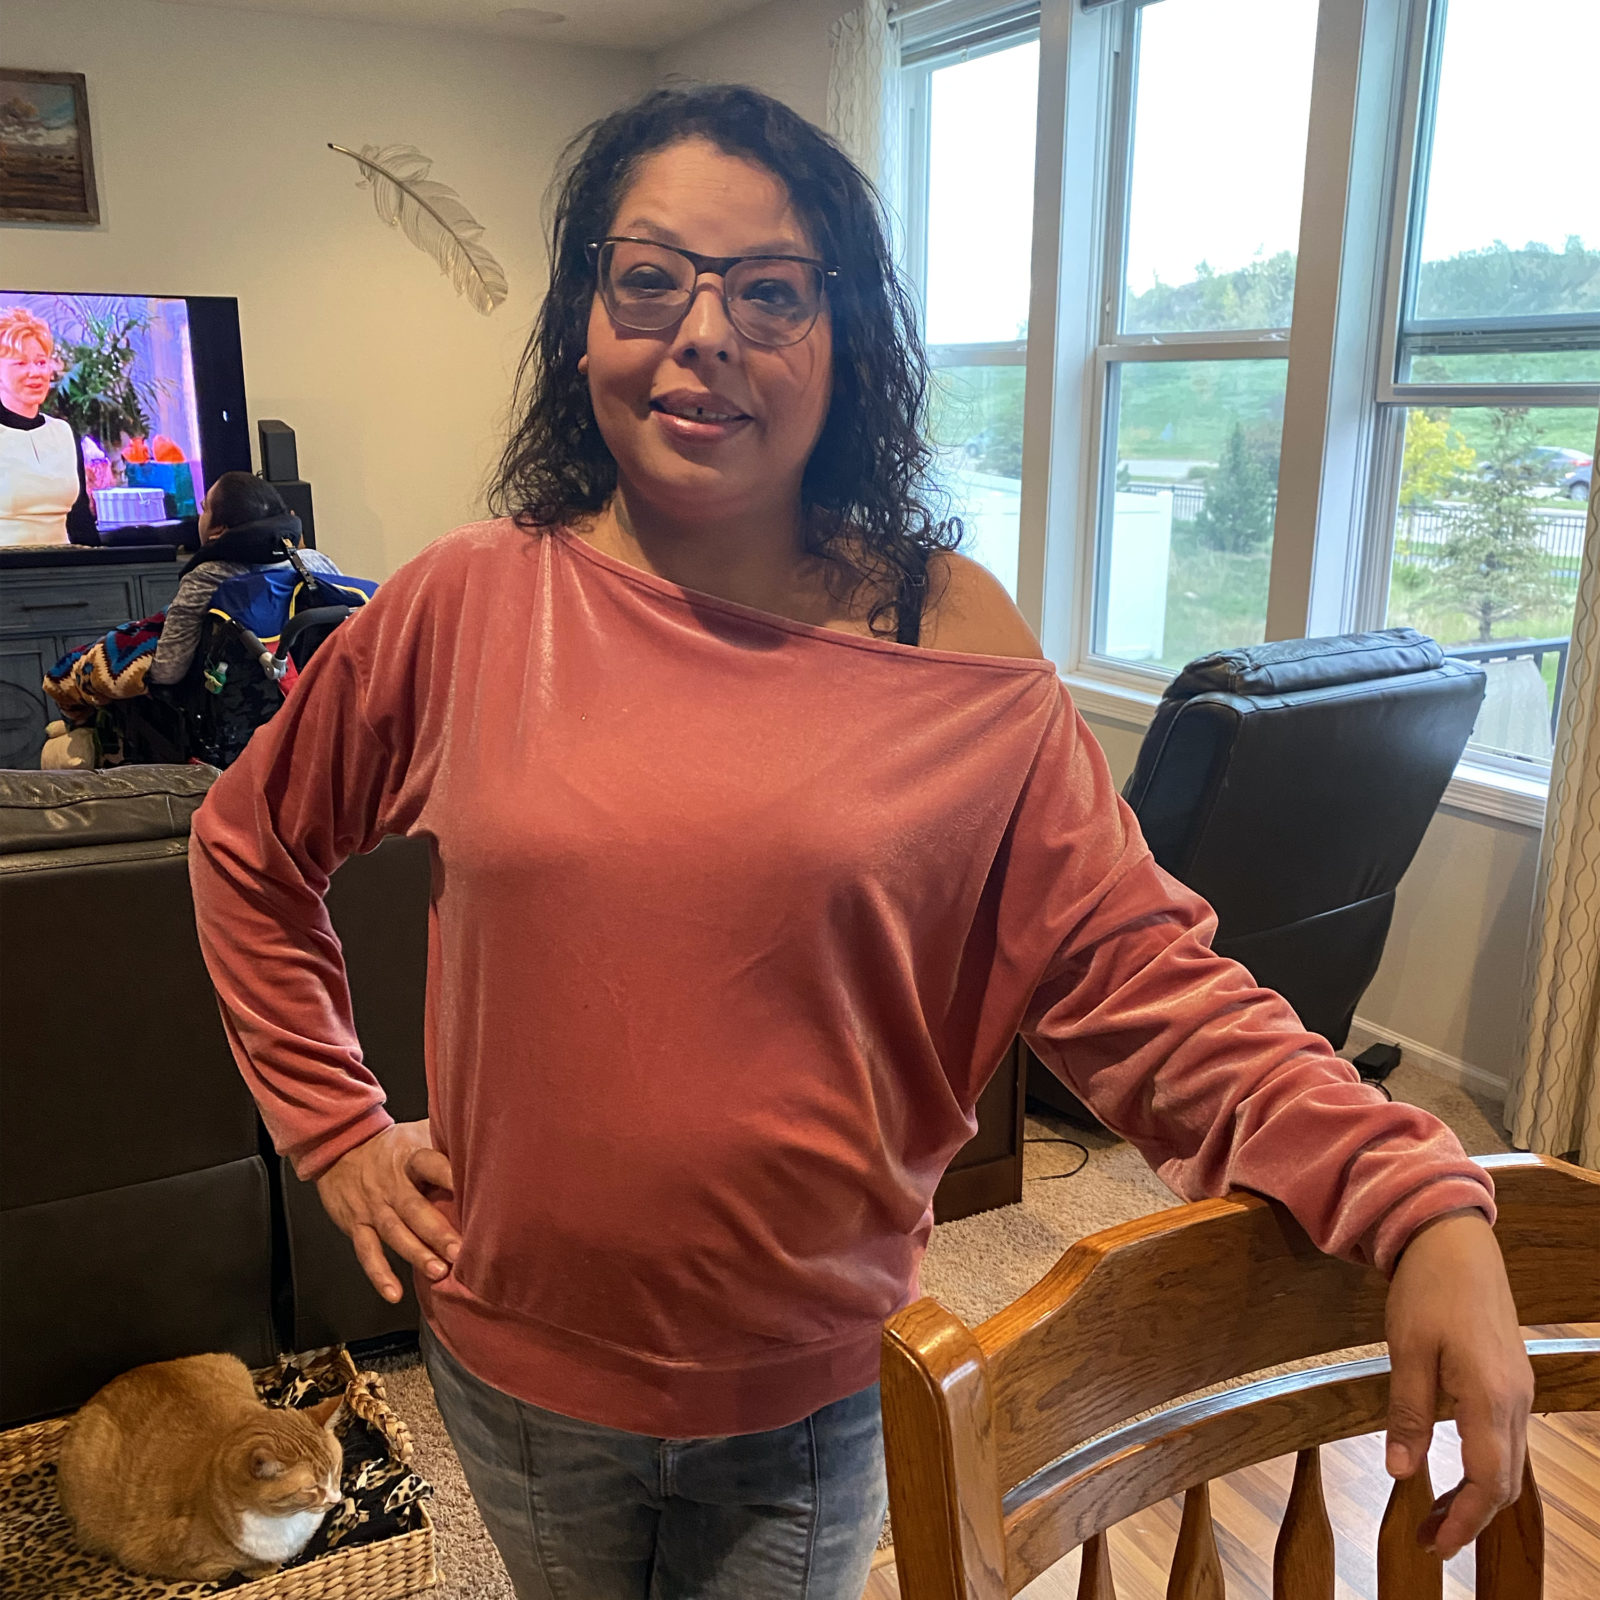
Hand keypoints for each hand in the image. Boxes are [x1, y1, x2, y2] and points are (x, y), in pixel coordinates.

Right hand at [314, 1119, 459, 1303]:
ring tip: (438, 1271)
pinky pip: (367, 1252)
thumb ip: (446, 1138)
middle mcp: (392, 1184)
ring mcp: (373, 1207)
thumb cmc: (391, 1145)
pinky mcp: (356, 1225)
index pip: (431, 1165)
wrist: (339, 1146)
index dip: (450, 1176)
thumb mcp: (417, 1133)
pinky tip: (394, 1294)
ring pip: (394, 1232)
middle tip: (460, 1251)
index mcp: (410, 1158)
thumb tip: (485, 1134)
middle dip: (437, 1231)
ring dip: (415, 1253)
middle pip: (415, 1208)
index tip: (474, 1191)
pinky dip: (379, 1274)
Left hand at [1384, 1209, 1533, 1559]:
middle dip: (1470, 1516)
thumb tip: (1400, 1472)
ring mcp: (1519, 1388)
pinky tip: (1456, 1467)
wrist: (1454, 1238)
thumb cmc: (1428, 1287)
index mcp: (1490, 1396)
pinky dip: (1486, 1464)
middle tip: (1431, 1538)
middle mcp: (1516, 1399)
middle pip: (1504, 1480)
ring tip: (1437, 1511)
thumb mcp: (1406, 1348)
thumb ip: (1408, 1412)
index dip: (1463, 1520)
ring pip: (1509, 1461)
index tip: (1436, 1545)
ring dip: (1479, 1493)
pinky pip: (1508, 1437)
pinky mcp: (1512, 1377)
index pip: (1486, 1480)